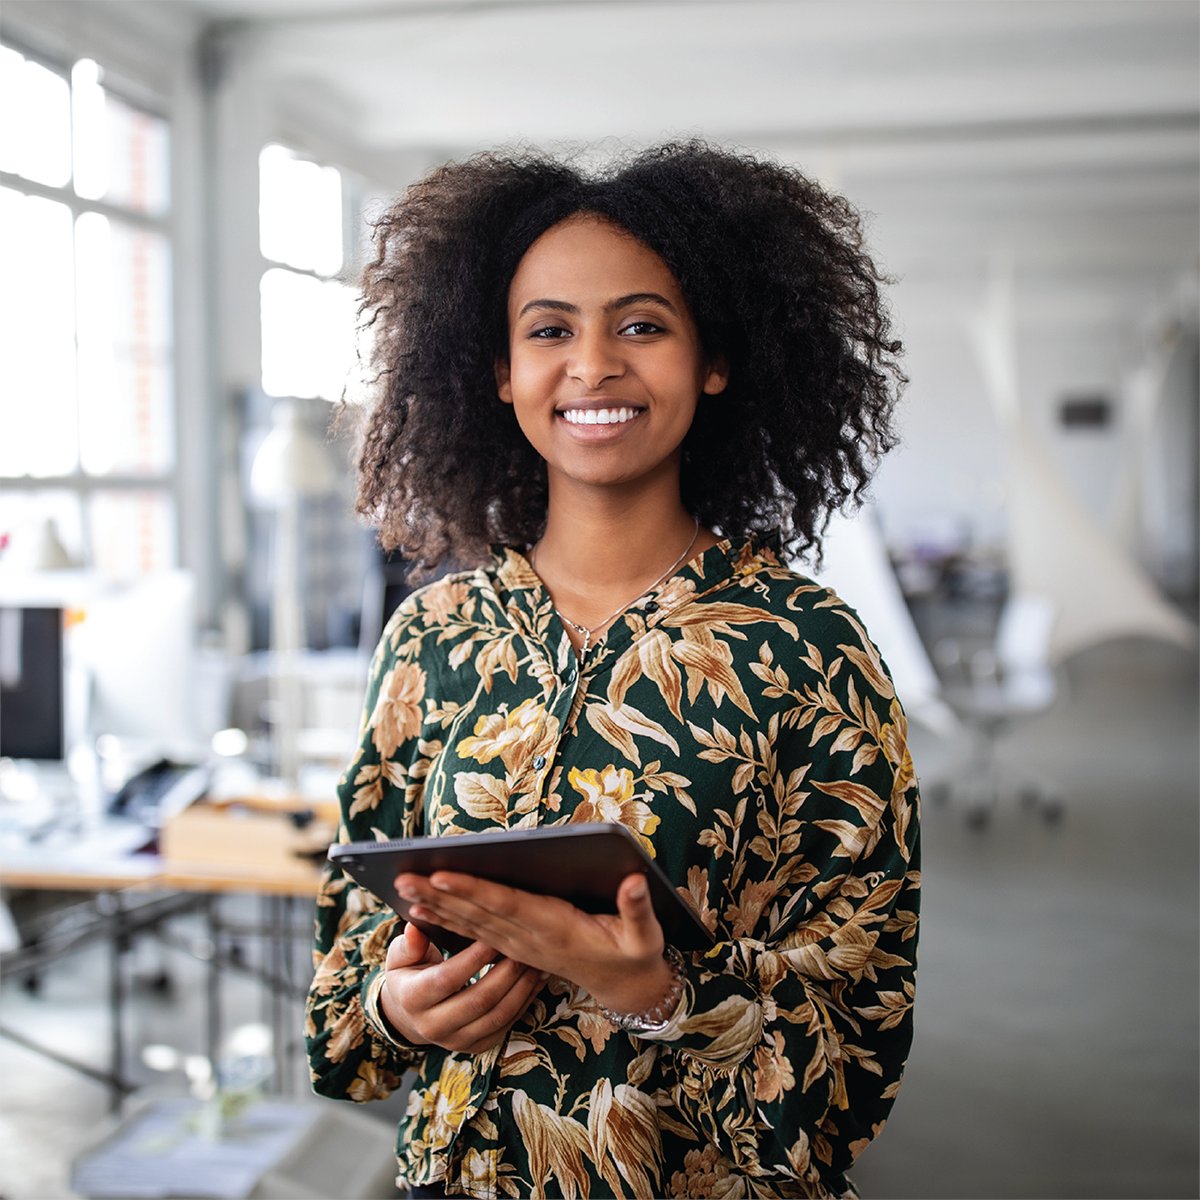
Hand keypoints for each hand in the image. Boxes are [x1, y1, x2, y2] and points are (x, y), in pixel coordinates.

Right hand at [378, 921, 545, 1053]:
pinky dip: (525, 1002)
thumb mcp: (401, 956)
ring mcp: (456, 1041)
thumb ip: (410, 943)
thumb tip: (414, 927)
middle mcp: (432, 1026)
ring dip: (521, 988)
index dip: (474, 958)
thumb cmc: (409, 974)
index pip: (447, 978)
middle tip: (523, 947)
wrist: (410, 1014)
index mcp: (412, 999)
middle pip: (479, 1000)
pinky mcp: (476, 1047)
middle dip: (506, 972)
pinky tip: (536, 979)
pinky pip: (506, 1025)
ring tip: (534, 962)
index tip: (494, 936)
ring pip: (497, 1015)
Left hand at [396, 871, 675, 1018]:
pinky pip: (475, 933)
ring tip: (404, 888)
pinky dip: (448, 921)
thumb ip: (638, 909)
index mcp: (555, 929)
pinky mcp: (517, 947)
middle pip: (478, 914)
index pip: (507, 906)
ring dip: (436, 907)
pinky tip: (424, 911)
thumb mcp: (645, 936)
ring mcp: (520, 945)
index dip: (474, 891)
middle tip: (404, 876)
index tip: (443, 875)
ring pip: (470, 924)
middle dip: (439, 895)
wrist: (625, 987)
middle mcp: (530, 938)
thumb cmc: (635, 954)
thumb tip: (636, 881)